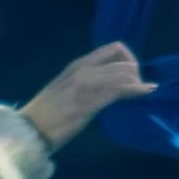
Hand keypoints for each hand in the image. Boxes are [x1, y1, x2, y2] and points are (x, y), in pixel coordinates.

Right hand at [18, 42, 148, 152]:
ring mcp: (87, 84)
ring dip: (139, 82)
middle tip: (139, 89)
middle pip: (122, 59)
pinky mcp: (91, 101)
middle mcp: (84, 69)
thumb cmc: (48, 113)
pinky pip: (120, 90)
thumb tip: (109, 86)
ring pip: (124, 73)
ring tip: (144, 92)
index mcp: (78, 64)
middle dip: (137, 71)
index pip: (112, 49)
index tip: (131, 76)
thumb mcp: (69, 89)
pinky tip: (146, 93)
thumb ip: (87, 83)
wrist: (32, 129)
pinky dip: (137, 90)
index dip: (128, 59)